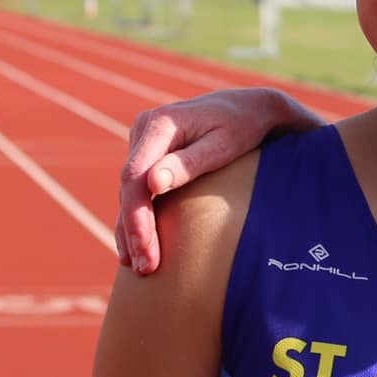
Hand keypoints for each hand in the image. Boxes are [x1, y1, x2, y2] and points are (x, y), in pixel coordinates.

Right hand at [114, 88, 322, 273]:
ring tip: (139, 267)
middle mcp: (143, 130)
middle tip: (144, 268)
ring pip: (128, 192)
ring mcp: (142, 142)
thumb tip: (152, 184)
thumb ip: (188, 163)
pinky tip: (136, 248)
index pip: (135, 177)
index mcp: (159, 124)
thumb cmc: (241, 127)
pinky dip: (136, 219)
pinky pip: (136, 190)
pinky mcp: (148, 155)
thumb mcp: (223, 144)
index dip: (137, 217)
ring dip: (131, 230)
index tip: (145, 250)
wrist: (248, 108)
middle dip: (134, 231)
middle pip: (128, 188)